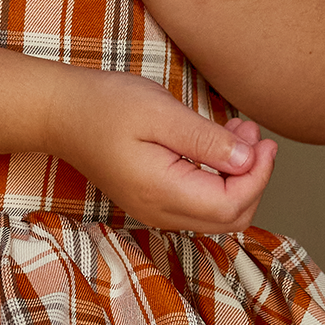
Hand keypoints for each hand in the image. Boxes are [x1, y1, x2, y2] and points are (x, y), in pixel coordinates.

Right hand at [51, 69, 276, 233]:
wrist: (60, 113)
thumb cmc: (105, 105)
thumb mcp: (161, 112)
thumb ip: (206, 141)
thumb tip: (248, 160)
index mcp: (161, 192)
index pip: (232, 205)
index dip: (258, 176)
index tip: (264, 142)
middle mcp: (159, 213)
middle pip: (231, 219)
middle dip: (253, 179)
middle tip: (254, 135)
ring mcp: (155, 211)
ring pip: (218, 214)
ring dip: (238, 178)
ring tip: (238, 132)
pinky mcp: (153, 201)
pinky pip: (200, 204)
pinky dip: (220, 179)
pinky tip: (217, 144)